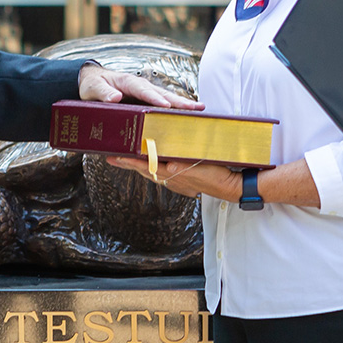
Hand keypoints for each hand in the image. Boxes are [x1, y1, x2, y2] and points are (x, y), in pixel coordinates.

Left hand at [77, 65, 200, 109]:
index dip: (154, 98)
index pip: (143, 90)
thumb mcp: (92, 89)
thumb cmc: (91, 85)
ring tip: (200, 110)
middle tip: (196, 108)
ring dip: (182, 104)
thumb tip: (115, 97)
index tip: (165, 106)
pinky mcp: (146, 100)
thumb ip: (102, 93)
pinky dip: (176, 109)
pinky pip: (163, 104)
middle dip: (179, 101)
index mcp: (128, 82)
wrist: (92, 80)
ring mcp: (145, 93)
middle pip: (162, 94)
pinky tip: (188, 116)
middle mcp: (140, 86)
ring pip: (166, 98)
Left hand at [106, 155, 237, 200]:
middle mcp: (172, 179)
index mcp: (174, 173)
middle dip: (128, 164)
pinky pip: (163, 175)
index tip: (116, 157)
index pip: (146, 166)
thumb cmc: (217, 172)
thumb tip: (168, 164)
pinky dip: (153, 169)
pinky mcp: (183, 183)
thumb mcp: (200, 163)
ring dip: (139, 167)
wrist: (230, 186)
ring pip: (152, 173)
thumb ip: (182, 164)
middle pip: (145, 170)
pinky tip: (152, 165)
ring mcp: (177, 183)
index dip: (130, 161)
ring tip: (126, 160)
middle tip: (112, 158)